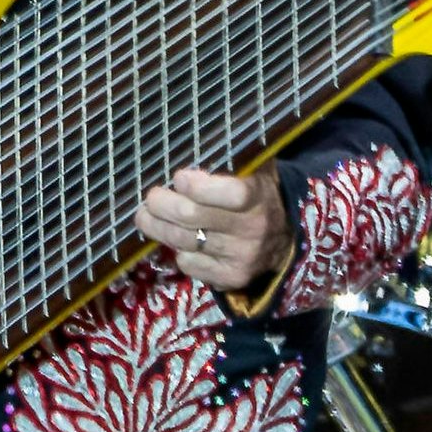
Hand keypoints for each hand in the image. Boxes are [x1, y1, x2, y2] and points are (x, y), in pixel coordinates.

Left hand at [139, 164, 292, 294]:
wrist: (285, 241)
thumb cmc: (259, 196)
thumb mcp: (254, 171)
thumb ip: (229, 162)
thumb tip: (190, 152)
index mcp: (260, 197)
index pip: (230, 194)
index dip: (199, 186)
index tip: (178, 178)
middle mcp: (252, 230)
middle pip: (193, 217)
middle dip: (162, 204)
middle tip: (151, 197)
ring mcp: (241, 257)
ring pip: (183, 242)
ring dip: (157, 227)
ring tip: (146, 216)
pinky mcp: (230, 278)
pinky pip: (189, 265)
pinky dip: (178, 251)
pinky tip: (179, 240)